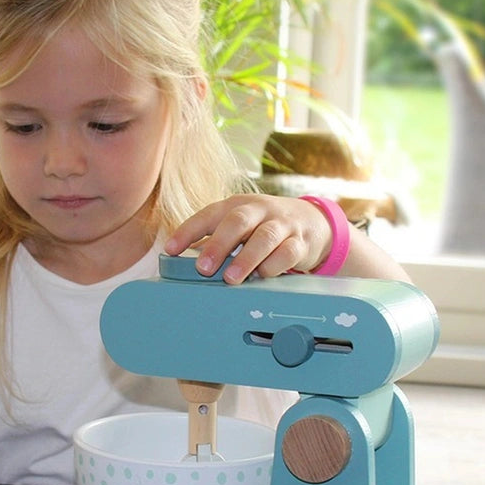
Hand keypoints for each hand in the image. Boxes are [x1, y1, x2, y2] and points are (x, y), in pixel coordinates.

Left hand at [163, 194, 331, 282]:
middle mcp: (259, 210)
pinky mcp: (300, 241)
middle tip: (202, 268)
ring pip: (264, 238)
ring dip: (246, 259)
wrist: (314, 222)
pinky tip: (262, 276)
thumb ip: (213, 241)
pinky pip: (287, 253)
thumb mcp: (240, 227)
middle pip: (237, 222)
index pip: (209, 214)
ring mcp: (282, 224)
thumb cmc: (265, 226)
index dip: (188, 231)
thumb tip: (178, 263)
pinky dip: (273, 265)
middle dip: (218, 245)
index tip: (170, 250)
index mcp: (237, 205)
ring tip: (230, 279)